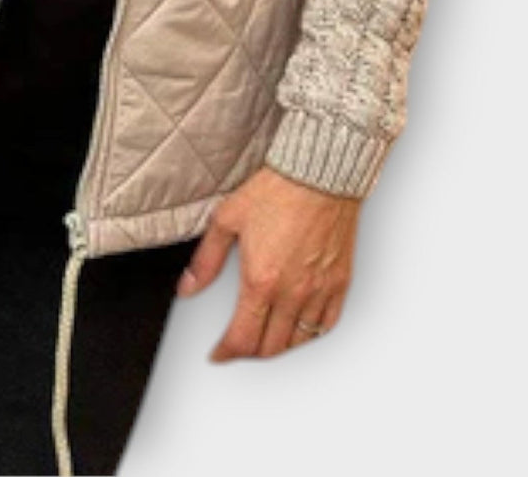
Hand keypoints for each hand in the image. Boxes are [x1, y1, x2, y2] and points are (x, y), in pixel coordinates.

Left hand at [177, 164, 361, 360]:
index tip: (219, 354)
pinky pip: (326, 324)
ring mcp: (319, 290)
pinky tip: (300, 326)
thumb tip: (188, 287)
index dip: (226, 353)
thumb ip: (206, 260)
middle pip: (270, 347)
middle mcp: (292, 293)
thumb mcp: (227, 220)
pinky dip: (311, 333)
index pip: (242, 339)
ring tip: (265, 337)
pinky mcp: (340, 282)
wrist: (318, 173)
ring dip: (278, 346)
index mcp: (261, 281)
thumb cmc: (277, 190)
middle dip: (249, 352)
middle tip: (239, 345)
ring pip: (298, 341)